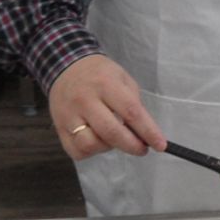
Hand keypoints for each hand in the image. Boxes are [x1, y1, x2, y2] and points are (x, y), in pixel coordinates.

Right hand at [48, 54, 165, 161]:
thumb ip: (134, 103)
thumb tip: (145, 132)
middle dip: (132, 145)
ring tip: (115, 139)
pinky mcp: (58, 128)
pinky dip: (91, 152)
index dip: (148, 131)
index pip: (131, 112)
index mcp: (105, 84)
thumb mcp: (123, 79)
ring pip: (90, 144)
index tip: (161, 145)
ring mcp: (69, 116)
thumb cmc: (101, 74)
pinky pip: (76, 151)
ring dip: (108, 148)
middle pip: (111, 132)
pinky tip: (98, 141)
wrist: (65, 67)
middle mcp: (85, 100)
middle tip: (142, 149)